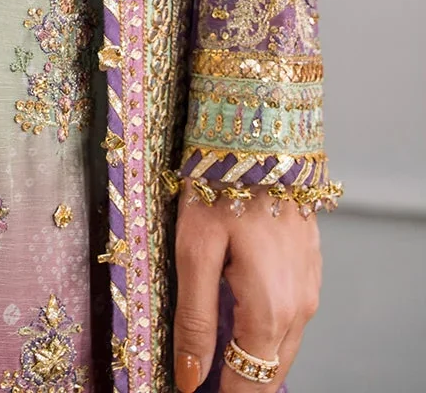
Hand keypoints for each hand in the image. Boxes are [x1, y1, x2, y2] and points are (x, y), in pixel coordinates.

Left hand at [173, 193, 320, 390]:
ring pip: (282, 346)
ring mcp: (310, 287)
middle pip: (268, 371)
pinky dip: (266, 330)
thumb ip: (195, 319)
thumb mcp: (194, 250)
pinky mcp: (310, 268)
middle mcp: (299, 307)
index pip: (247, 382)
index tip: (192, 392)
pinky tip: (240, 319)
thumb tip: (191, 378)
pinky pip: (290, 318)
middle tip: (200, 377)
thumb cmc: (221, 183)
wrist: (262, 133)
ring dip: (252, 358)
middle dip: (237, 381)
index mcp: (270, 310)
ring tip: (215, 356)